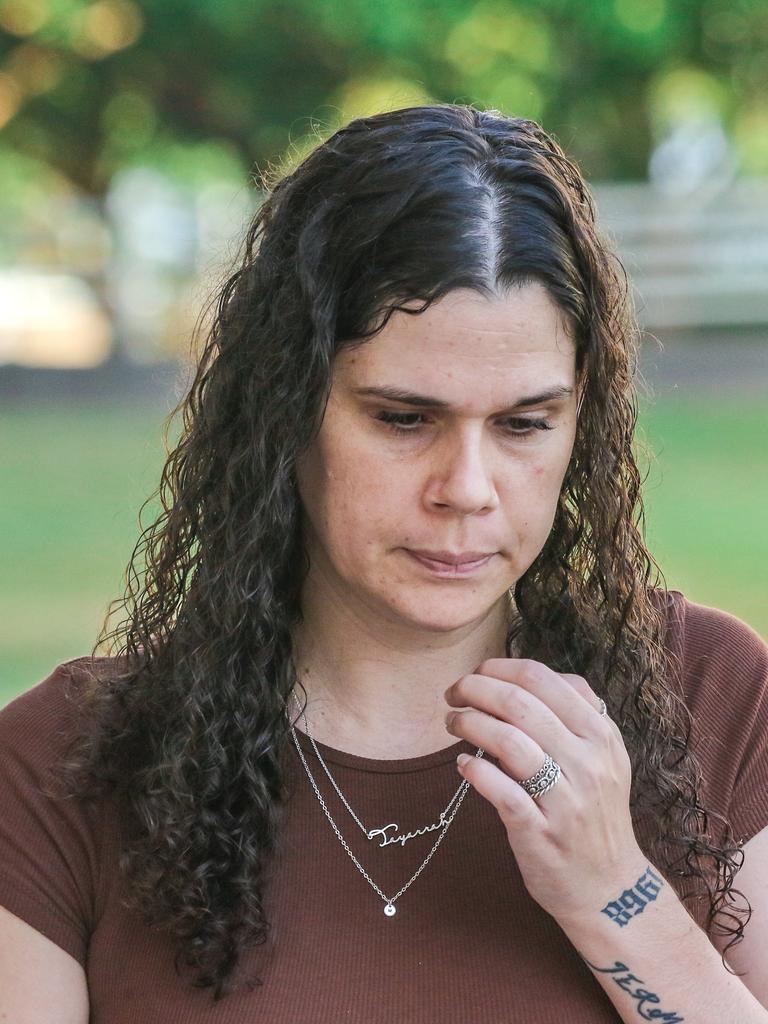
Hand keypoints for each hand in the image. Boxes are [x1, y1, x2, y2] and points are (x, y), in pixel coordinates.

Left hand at [444, 658, 647, 926]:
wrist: (610, 889)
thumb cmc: (594, 812)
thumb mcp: (603, 756)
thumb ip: (573, 713)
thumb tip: (522, 677)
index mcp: (600, 734)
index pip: (542, 679)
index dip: (500, 668)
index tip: (477, 674)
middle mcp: (588, 762)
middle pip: (520, 704)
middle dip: (476, 689)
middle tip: (453, 693)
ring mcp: (566, 799)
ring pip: (509, 741)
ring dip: (470, 723)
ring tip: (452, 722)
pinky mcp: (541, 832)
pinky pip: (501, 791)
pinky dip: (475, 771)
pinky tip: (462, 764)